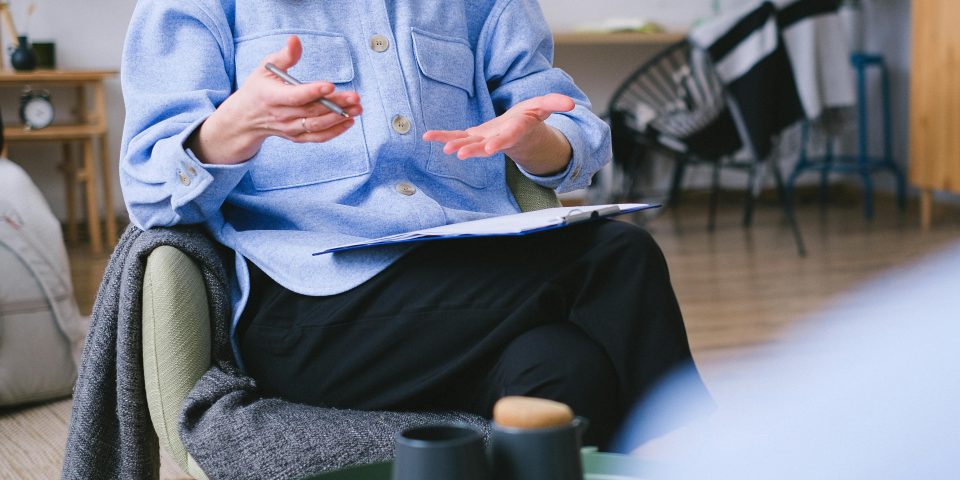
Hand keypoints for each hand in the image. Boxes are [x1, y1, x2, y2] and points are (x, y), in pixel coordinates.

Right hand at [188, 35, 362, 164]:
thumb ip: (284, 55)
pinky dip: (334, 132)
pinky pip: (317, 137)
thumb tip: (295, 39)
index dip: (313, 92)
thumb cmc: (258, 88)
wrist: (246, 118)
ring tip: (357, 108)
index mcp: (272, 97)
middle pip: (312, 111)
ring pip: (317, 126)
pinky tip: (349, 121)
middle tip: (355, 96)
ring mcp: (289, 129)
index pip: (295, 96)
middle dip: (336, 104)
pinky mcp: (296, 137)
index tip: (330, 85)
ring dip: (339, 118)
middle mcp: (281, 115)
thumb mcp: (266, 68)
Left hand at [422, 93, 574, 174]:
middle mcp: (498, 139)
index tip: (491, 148)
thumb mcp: (544, 106)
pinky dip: (443, 136)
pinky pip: (456, 137)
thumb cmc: (530, 118)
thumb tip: (570, 103)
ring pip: (468, 143)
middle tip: (461, 154)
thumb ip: (555, 103)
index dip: (500, 142)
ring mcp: (484, 139)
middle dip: (474, 149)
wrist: (519, 132)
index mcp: (515, 131)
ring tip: (444, 147)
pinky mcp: (473, 137)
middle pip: (485, 146)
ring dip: (455, 145)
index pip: (508, 137)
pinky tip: (427, 136)